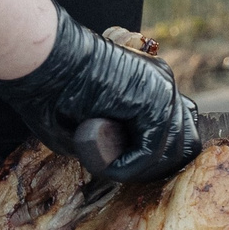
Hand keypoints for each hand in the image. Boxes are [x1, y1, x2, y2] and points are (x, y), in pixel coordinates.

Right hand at [0, 8, 199, 181]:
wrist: (44, 60)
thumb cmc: (50, 89)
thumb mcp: (85, 124)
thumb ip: (110, 143)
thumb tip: (119, 164)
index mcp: (151, 85)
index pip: (177, 130)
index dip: (156, 155)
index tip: (124, 161)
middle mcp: (163, 86)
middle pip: (185, 144)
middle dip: (154, 166)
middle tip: (118, 168)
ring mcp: (164, 91)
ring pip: (170, 154)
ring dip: (135, 169)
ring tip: (102, 162)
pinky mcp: (155, 101)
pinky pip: (151, 152)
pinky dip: (126, 166)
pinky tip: (101, 159)